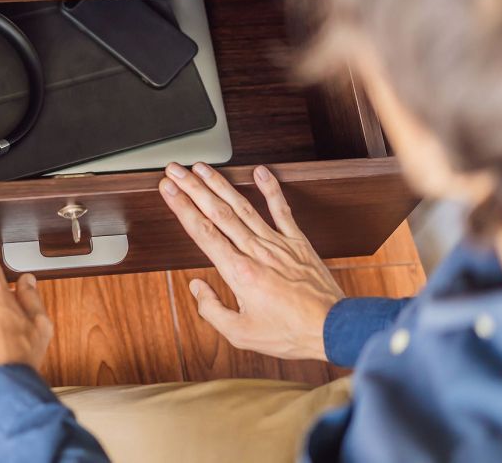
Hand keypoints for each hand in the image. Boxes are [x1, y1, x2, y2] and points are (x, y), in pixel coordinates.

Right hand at [159, 163, 344, 360]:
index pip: (203, 232)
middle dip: (193, 188)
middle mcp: (256, 252)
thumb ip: (212, 310)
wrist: (332, 328)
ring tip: (202, 168)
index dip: (182, 208)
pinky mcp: (297, 242)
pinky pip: (282, 210)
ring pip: (242, 207)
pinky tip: (261, 172)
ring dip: (220, 184)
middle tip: (176, 171)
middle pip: (217, 212)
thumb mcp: (241, 334)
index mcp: (239, 273)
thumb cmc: (289, 333)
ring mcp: (277, 243)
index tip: (169, 191)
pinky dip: (271, 189)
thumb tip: (196, 287)